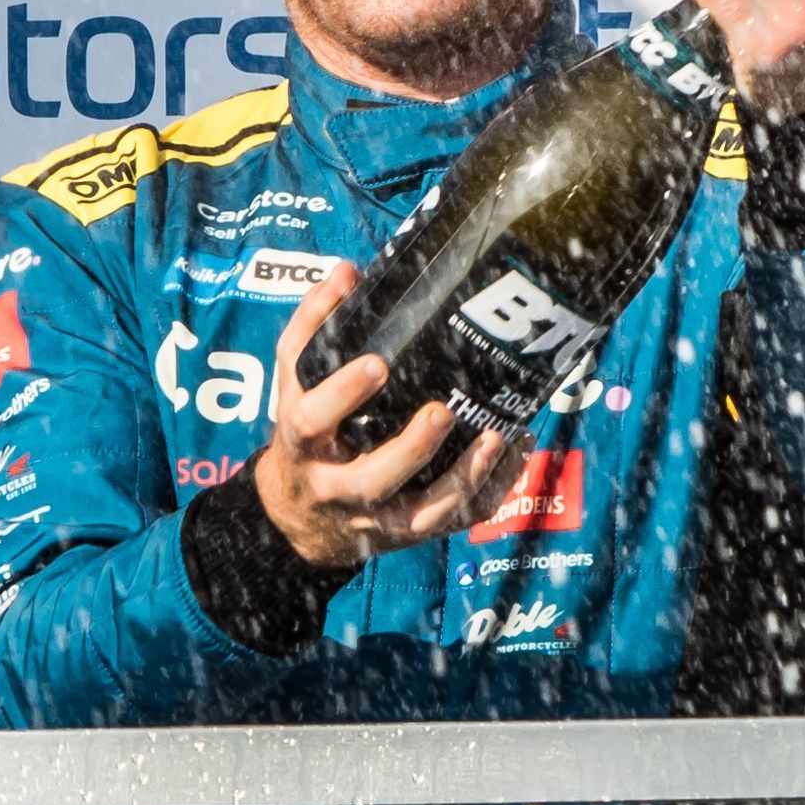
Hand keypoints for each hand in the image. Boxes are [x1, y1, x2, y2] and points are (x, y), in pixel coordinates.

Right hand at [254, 264, 529, 568]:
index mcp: (304, 444)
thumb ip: (314, 327)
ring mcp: (377, 517)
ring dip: (461, 478)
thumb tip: (348, 272)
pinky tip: (510, 450)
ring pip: (422, 513)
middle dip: (410, 449)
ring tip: (492, 437)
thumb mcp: (294, 382)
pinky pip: (454, 519)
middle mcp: (338, 487)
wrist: (298, 517)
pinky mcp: (409, 532)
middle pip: (372, 479)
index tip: (377, 362)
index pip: (313, 420)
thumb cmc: (306, 434)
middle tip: (441, 411)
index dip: (342, 394)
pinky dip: (487, 488)